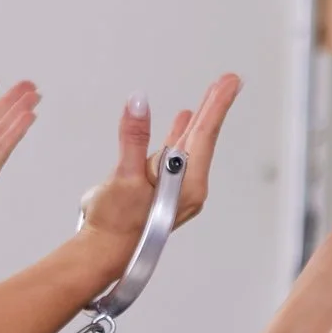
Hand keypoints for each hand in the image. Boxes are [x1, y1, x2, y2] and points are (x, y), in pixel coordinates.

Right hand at [78, 74, 240, 246]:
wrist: (102, 251)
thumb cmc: (115, 223)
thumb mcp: (124, 176)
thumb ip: (134, 137)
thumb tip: (139, 102)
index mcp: (186, 185)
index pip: (204, 136)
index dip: (216, 106)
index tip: (229, 83)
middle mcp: (187, 187)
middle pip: (202, 138)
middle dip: (213, 108)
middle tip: (229, 81)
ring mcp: (175, 188)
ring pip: (189, 146)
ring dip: (198, 121)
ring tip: (210, 98)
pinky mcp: (162, 189)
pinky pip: (175, 156)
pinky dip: (178, 136)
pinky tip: (182, 122)